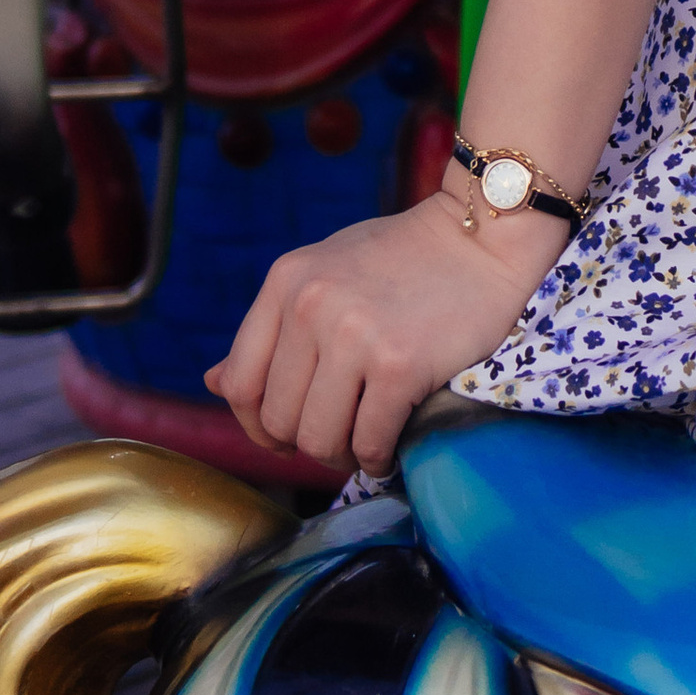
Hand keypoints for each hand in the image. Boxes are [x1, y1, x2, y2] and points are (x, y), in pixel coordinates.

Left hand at [205, 190, 559, 474]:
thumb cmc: (402, 259)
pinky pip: (368, 442)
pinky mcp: (400, 364)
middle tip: (339, 432)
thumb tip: (212, 384)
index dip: (257, 423)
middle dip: (305, 441)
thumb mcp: (324, 274)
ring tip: (365, 438)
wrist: (483, 237)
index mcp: (286, 280)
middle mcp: (312, 304)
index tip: (289, 428)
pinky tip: (390, 444)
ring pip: (317, 440)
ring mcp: (355, 334)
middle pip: (278, 421)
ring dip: (341, 454)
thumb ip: (272, 328)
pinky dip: (376, 457)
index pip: (240, 383)